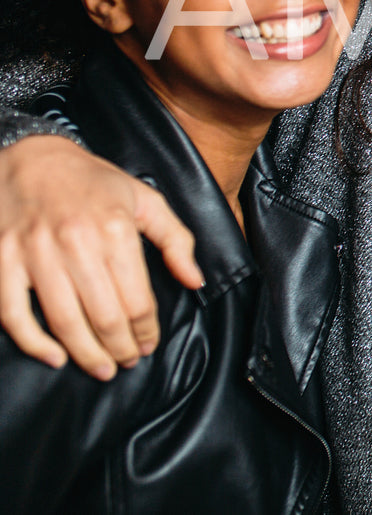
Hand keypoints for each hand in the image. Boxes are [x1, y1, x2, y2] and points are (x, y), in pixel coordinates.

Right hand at [0, 136, 199, 378]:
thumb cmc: (93, 183)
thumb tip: (196, 280)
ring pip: (64, 321)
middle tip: (127, 362)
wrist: (31, 158)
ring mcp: (34, 253)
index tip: (149, 343)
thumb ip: (176, 240)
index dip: (146, 330)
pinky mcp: (2, 260)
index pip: (137, 299)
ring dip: (86, 354)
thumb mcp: (145, 200)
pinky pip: (14, 314)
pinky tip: (54, 357)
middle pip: (104, 316)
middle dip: (120, 348)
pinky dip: (33, 343)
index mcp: (114, 228)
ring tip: (102, 369)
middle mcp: (75, 242)